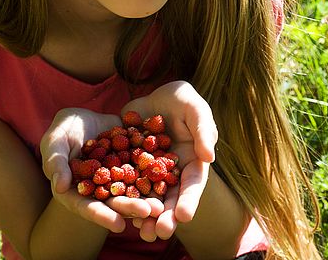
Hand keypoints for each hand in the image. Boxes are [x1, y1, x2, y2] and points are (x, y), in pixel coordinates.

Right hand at [40, 108, 162, 232]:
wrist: (83, 114)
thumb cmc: (62, 130)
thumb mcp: (55, 142)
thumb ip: (56, 163)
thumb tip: (60, 186)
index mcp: (77, 192)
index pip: (87, 207)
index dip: (102, 216)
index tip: (118, 225)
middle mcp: (99, 189)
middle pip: (114, 201)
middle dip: (131, 207)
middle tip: (149, 213)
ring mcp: (116, 176)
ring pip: (131, 188)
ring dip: (146, 197)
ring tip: (162, 204)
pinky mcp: (129, 161)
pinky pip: (142, 167)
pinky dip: (154, 172)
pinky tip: (168, 175)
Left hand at [120, 80, 217, 241]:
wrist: (156, 95)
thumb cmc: (183, 100)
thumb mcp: (196, 109)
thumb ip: (203, 130)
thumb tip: (209, 157)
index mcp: (192, 162)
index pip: (193, 185)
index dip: (189, 200)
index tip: (183, 216)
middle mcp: (172, 173)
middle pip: (170, 198)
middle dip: (166, 217)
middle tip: (160, 233)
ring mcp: (151, 172)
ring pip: (148, 198)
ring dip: (146, 216)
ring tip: (142, 232)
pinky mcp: (130, 166)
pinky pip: (126, 184)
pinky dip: (123, 197)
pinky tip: (117, 210)